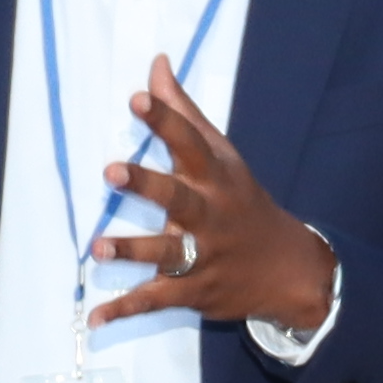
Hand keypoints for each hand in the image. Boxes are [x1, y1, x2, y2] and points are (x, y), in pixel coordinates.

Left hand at [87, 62, 338, 338]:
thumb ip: (184, 113)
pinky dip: (126, 311)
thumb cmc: (241, 202)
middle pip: (179, 197)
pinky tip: (95, 318)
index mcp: (215, 176)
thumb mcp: (222, 156)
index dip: (165, 119)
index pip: (190, 142)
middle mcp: (210, 214)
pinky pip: (156, 301)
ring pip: (167, 253)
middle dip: (147, 185)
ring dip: (133, 251)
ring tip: (98, 249)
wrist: (287, 269)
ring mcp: (203, 255)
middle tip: (112, 171)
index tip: (137, 97)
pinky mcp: (193, 290)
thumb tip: (156, 64)